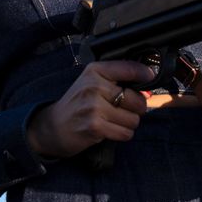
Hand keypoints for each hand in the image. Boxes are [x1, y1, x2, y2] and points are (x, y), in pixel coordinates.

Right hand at [25, 60, 154, 159]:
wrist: (52, 127)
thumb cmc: (77, 104)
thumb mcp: (91, 83)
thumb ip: (115, 81)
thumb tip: (147, 90)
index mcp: (95, 71)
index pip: (127, 68)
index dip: (144, 73)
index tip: (149, 76)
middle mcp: (94, 86)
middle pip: (137, 99)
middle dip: (136, 108)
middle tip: (123, 110)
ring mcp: (94, 107)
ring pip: (133, 119)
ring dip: (128, 124)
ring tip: (113, 121)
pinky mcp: (95, 126)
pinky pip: (125, 132)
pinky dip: (122, 134)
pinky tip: (110, 130)